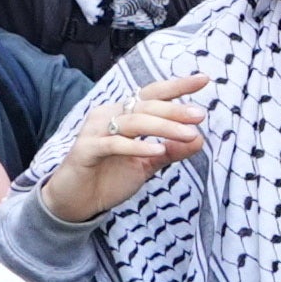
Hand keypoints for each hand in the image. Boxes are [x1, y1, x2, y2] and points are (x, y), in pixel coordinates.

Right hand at [44, 75, 209, 224]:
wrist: (77, 201)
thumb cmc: (110, 178)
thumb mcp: (148, 165)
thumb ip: (171, 151)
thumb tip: (199, 138)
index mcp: (123, 114)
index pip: (152, 95)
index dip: (176, 86)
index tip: (203, 79)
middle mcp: (108, 115)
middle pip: (145, 106)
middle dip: (174, 110)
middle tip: (200, 115)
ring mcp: (95, 131)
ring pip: (133, 122)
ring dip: (163, 127)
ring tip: (189, 134)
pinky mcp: (86, 150)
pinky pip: (114, 144)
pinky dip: (137, 147)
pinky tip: (157, 151)